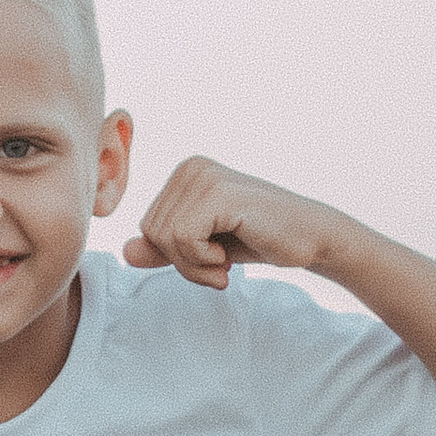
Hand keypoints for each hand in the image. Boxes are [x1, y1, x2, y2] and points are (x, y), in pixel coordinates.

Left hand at [122, 158, 354, 289]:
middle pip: (152, 232)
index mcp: (184, 173)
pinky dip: (202, 262)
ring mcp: (205, 177)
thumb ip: (165, 250)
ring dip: (194, 266)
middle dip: (183, 263)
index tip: (208, 262)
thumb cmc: (259, 239)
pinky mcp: (219, 194)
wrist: (310, 239)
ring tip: (224, 265)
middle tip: (217, 269)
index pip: (148, 226)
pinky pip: (182, 238)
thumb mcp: (203, 249)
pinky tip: (228, 260)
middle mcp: (191, 167)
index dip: (173, 257)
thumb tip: (125, 252)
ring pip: (165, 238)